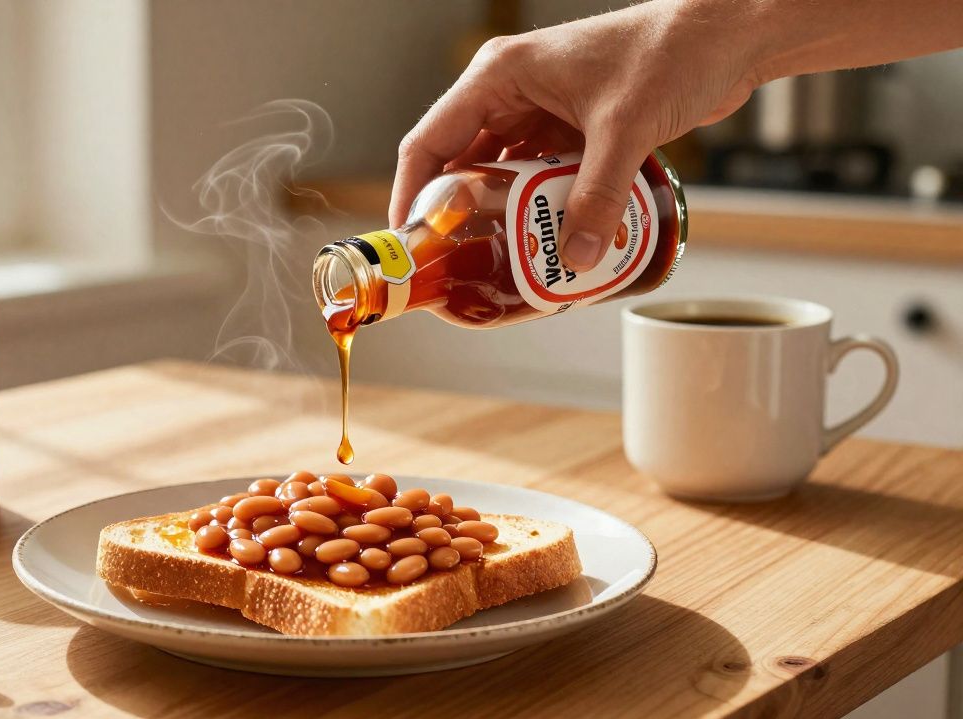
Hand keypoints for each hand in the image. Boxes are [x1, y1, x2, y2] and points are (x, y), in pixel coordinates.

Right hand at [389, 0, 759, 271]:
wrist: (728, 36)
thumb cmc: (671, 51)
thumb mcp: (625, 130)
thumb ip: (597, 196)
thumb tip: (575, 256)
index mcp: (500, 74)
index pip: (430, 140)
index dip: (411, 194)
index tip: (410, 242)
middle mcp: (511, 89)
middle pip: (459, 161)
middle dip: (456, 212)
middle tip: (454, 261)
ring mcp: (540, 107)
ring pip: (500, 170)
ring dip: (501, 211)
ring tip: (496, 256)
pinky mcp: (569, 124)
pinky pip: (538, 172)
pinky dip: (538, 202)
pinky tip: (543, 235)